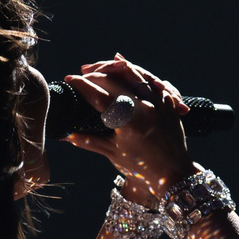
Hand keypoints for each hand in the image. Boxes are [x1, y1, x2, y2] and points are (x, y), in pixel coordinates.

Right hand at [63, 54, 194, 202]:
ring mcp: (159, 101)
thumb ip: (87, 140)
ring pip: (132, 73)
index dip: (82, 85)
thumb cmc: (141, 168)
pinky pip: (148, 78)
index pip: (99, 95)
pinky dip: (133, 72)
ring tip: (96, 68)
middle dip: (94, 75)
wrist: (174, 173)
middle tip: (80, 75)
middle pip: (114, 80)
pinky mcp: (167, 99)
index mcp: (129, 122)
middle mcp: (145, 107)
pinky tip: (120, 64)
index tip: (69, 79)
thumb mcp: (112, 153)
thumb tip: (64, 133)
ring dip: (112, 68)